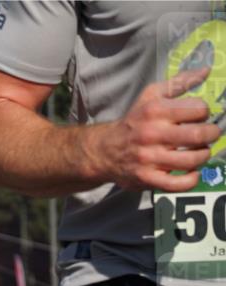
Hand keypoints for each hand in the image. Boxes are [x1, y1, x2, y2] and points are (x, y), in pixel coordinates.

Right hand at [99, 67, 220, 191]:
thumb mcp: (151, 96)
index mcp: (155, 111)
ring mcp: (149, 158)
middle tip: (208, 135)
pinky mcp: (147, 178)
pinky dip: (191, 179)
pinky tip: (191, 172)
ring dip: (203, 155)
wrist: (104, 150)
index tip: (199, 117)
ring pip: (192, 159)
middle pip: (199, 134)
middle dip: (212, 134)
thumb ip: (179, 83)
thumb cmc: (134, 122)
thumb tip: (206, 71)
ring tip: (199, 152)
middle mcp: (152, 134)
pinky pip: (178, 184)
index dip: (204, 112)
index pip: (198, 109)